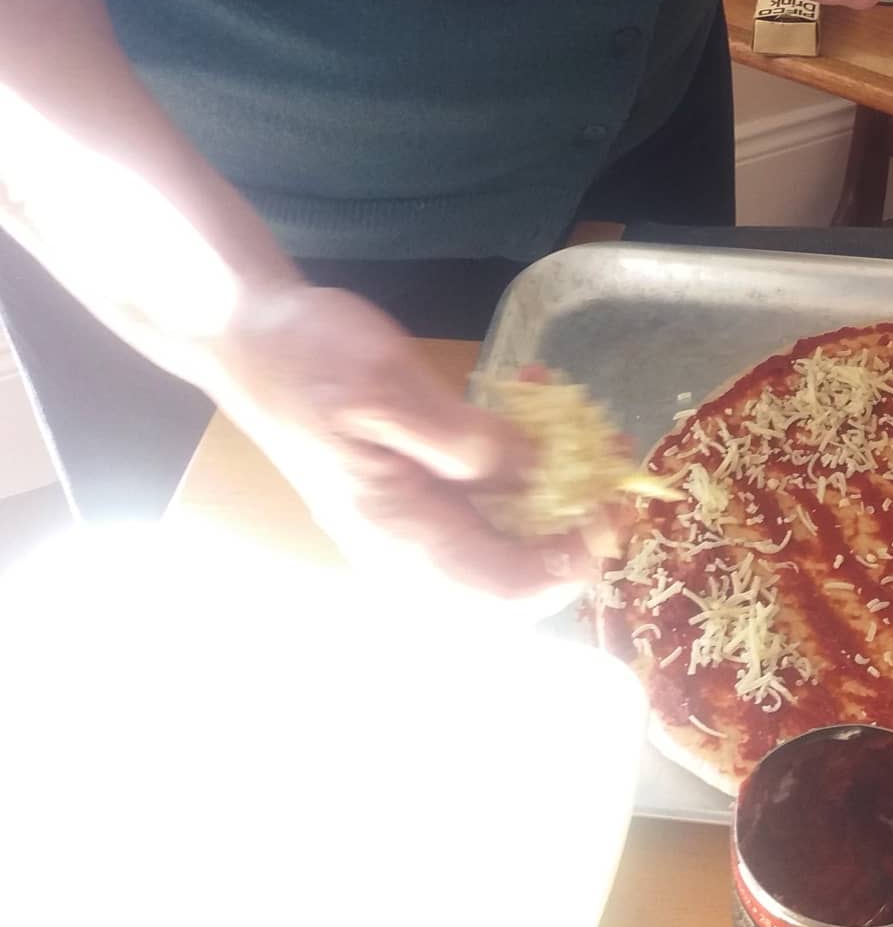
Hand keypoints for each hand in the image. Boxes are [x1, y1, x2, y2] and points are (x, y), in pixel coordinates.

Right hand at [198, 283, 593, 596]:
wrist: (248, 337)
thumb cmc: (309, 358)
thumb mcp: (386, 386)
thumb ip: (461, 440)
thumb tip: (534, 475)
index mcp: (399, 533)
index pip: (504, 589)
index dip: (570, 560)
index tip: (611, 507)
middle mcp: (407, 546)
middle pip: (513, 580)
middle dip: (572, 530)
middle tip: (608, 468)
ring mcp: (410, 522)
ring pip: (504, 540)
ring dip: (554, 495)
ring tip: (581, 433)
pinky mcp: (414, 492)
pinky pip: (482, 502)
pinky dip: (521, 466)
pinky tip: (533, 408)